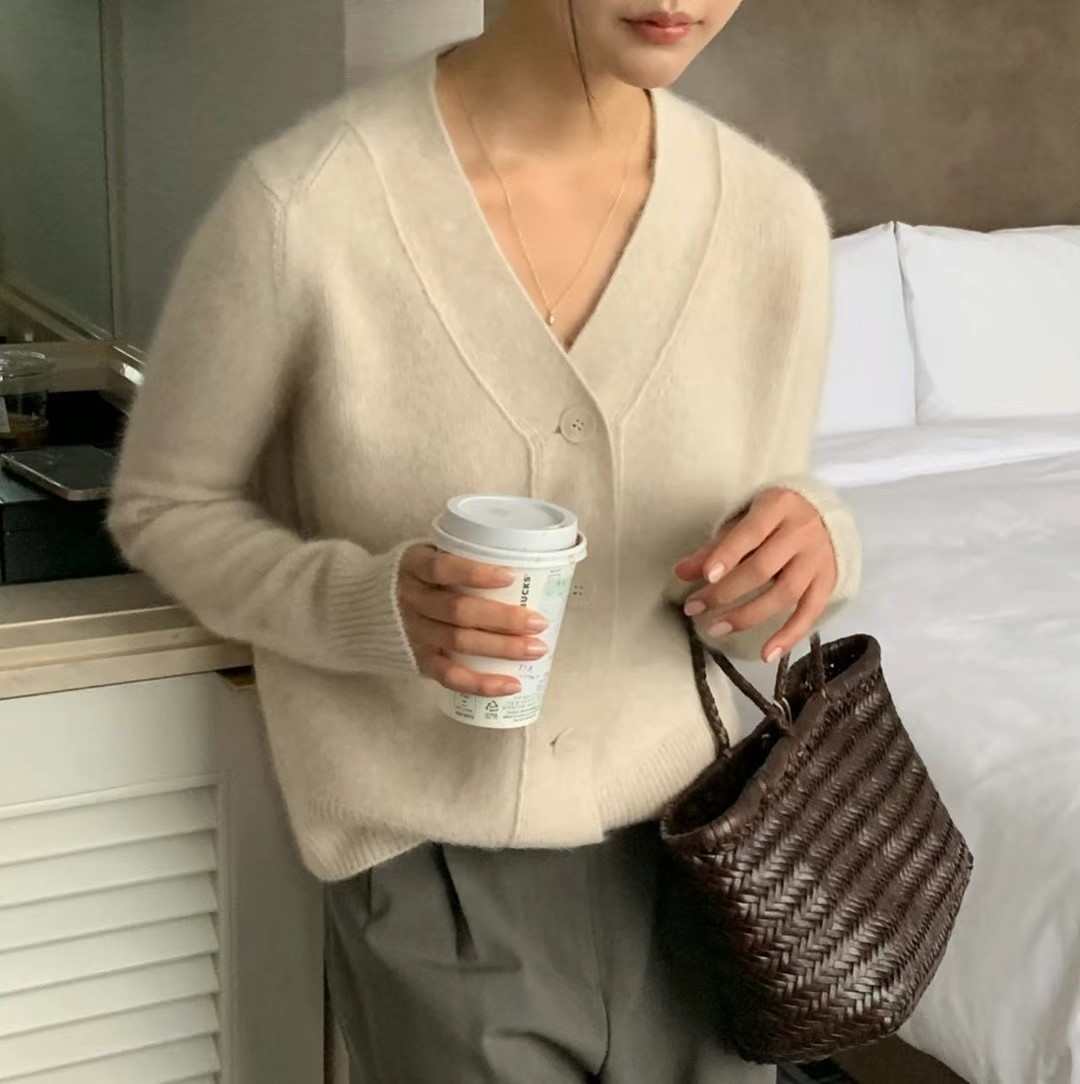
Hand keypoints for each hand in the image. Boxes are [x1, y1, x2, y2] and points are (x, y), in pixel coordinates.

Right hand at [398, 544, 548, 697]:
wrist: (365, 607)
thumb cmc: (416, 576)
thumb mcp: (426, 555)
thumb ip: (458, 556)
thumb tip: (520, 557)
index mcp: (413, 566)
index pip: (442, 567)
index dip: (476, 573)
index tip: (511, 577)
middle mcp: (411, 599)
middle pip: (458, 611)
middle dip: (502, 618)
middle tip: (538, 622)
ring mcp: (414, 633)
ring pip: (459, 643)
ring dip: (501, 648)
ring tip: (536, 649)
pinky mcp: (418, 659)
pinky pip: (450, 676)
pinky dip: (481, 683)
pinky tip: (511, 684)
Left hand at [673, 489, 836, 662]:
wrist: (824, 515)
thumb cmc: (774, 518)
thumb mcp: (743, 520)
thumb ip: (715, 547)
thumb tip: (681, 572)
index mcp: (778, 506)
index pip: (750, 533)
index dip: (727, 555)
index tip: (705, 576)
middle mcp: (802, 532)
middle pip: (763, 568)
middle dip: (725, 592)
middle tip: (694, 607)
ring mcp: (818, 559)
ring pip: (784, 594)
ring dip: (747, 616)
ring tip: (716, 629)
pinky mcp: (828, 582)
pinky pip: (809, 614)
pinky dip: (788, 637)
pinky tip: (766, 654)